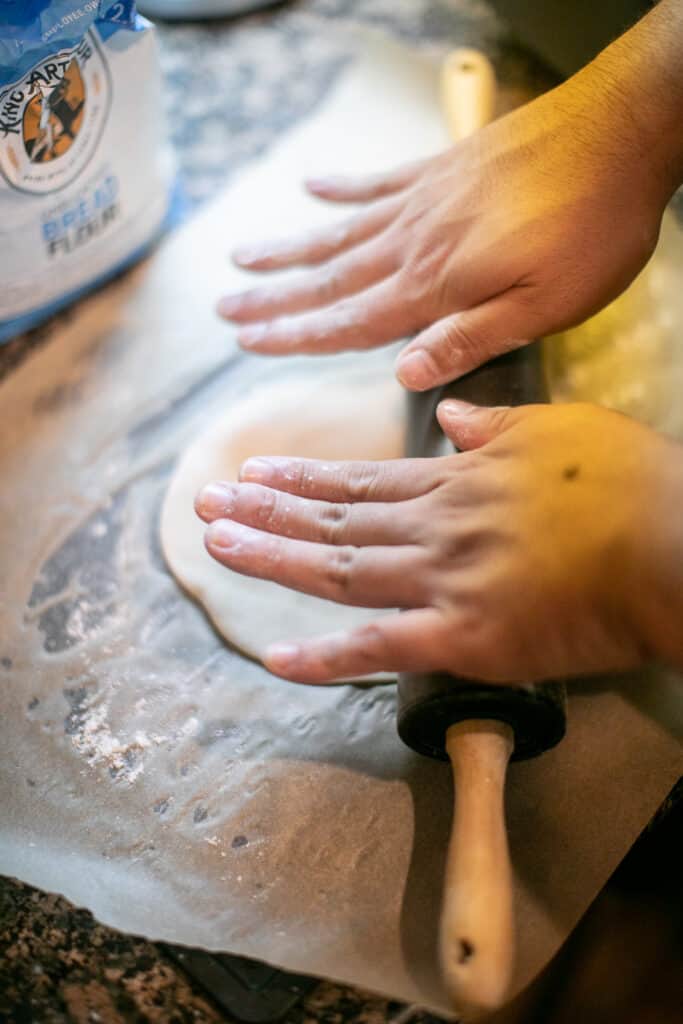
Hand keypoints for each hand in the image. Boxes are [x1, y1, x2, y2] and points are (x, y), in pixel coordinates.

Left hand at [194, 401, 682, 683]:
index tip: (253, 471)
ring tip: (217, 543)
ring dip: (272, 557)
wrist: (672, 543)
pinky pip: (380, 649)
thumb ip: (494, 425)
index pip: (360, 479)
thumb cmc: (628, 484)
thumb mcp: (558, 429)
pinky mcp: (464, 637)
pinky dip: (326, 657)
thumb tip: (449, 415)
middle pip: (333, 519)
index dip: (301, 478)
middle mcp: (435, 526)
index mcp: (457, 481)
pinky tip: (277, 657)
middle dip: (264, 510)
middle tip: (206, 502)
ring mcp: (444, 580)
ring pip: (339, 569)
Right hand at [217, 62, 670, 389]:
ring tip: (242, 258)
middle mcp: (415, 241)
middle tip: (224, 310)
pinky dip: (339, 190)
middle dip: (272, 299)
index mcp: (437, 285)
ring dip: (288, 249)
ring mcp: (424, 199)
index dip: (296, 336)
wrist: (622, 131)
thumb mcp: (547, 305)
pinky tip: (311, 189)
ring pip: (340, 231)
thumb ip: (473, 336)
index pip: (349, 321)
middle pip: (329, 277)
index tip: (250, 344)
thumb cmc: (594, 225)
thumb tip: (407, 373)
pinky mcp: (441, 168)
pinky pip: (376, 183)